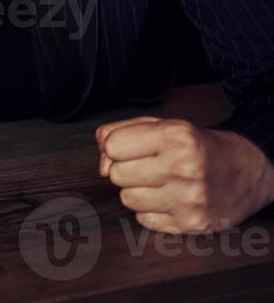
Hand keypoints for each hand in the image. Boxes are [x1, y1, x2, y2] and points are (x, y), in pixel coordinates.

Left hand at [98, 116, 273, 232]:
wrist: (247, 172)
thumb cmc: (198, 146)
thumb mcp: (162, 125)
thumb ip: (120, 133)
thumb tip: (101, 162)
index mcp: (176, 137)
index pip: (112, 146)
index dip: (118, 147)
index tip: (134, 147)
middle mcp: (184, 168)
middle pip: (116, 175)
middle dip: (127, 169)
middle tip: (151, 166)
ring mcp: (189, 200)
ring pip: (127, 199)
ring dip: (138, 191)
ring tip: (162, 183)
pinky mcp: (191, 224)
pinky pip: (143, 220)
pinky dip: (151, 210)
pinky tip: (171, 199)